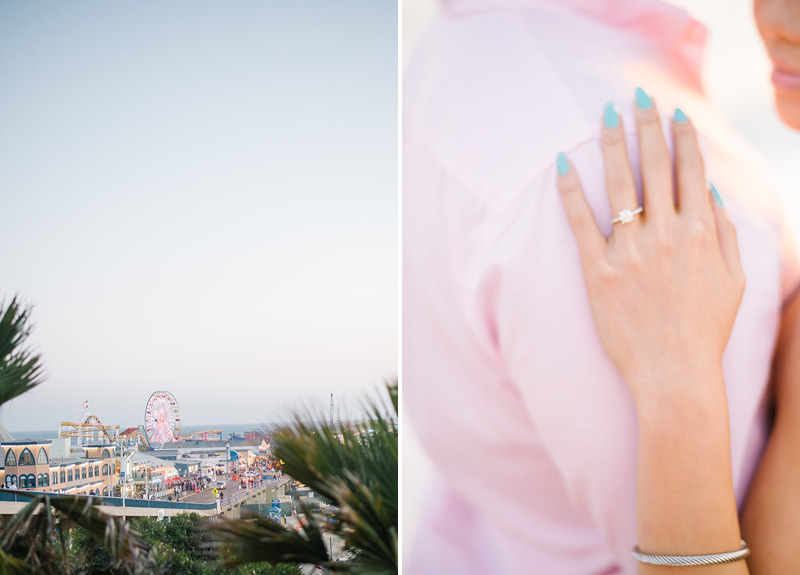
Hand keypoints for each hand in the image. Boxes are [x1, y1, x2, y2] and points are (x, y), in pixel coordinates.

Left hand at [557, 94, 744, 407]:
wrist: (674, 374)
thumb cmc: (705, 329)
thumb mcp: (734, 279)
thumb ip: (725, 233)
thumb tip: (708, 192)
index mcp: (700, 232)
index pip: (691, 170)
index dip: (683, 136)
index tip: (675, 111)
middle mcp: (666, 233)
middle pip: (655, 166)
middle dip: (647, 124)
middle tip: (638, 95)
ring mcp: (629, 251)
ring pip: (620, 184)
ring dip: (613, 144)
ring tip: (605, 115)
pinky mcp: (597, 271)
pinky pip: (580, 221)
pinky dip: (570, 190)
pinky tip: (561, 163)